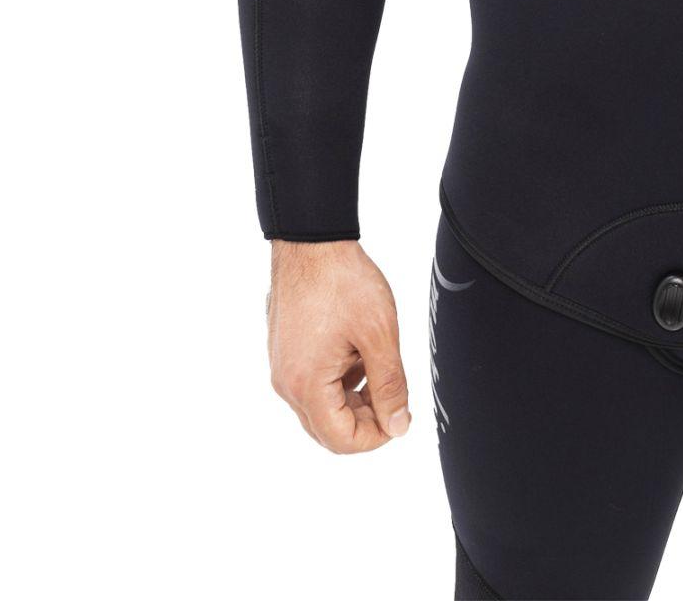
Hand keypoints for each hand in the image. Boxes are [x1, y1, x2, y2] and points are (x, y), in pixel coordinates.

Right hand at [267, 240, 412, 451]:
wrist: (312, 242)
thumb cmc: (343, 281)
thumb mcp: (379, 335)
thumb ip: (390, 386)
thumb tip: (397, 426)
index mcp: (306, 385)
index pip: (341, 440)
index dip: (376, 437)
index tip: (400, 417)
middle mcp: (287, 383)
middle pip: (327, 428)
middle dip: (365, 420)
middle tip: (394, 395)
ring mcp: (282, 366)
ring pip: (320, 406)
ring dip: (353, 399)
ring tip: (378, 366)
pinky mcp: (285, 350)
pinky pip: (312, 383)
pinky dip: (338, 380)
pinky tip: (359, 353)